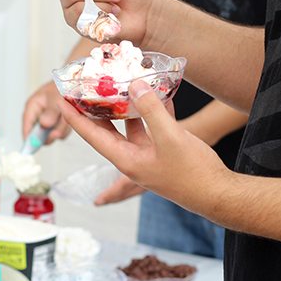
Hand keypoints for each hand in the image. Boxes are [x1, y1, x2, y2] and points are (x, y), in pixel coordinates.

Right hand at [22, 81, 70, 143]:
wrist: (76, 81)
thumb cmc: (63, 85)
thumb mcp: (56, 97)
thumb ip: (50, 112)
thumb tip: (44, 125)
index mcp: (33, 106)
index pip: (27, 125)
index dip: (29, 137)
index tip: (32, 147)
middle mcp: (39, 113)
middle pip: (39, 133)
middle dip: (50, 133)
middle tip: (58, 131)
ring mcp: (48, 118)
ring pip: (52, 132)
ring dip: (61, 128)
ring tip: (66, 118)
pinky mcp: (58, 121)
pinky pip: (61, 130)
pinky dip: (67, 126)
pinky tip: (69, 118)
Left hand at [59, 80, 229, 209]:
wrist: (220, 194)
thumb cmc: (193, 173)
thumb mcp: (170, 137)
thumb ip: (150, 110)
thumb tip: (133, 86)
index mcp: (126, 159)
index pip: (92, 135)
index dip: (75, 117)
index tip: (61, 99)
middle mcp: (132, 158)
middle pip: (106, 129)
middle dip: (94, 109)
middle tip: (82, 88)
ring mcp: (147, 155)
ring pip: (128, 126)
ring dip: (123, 107)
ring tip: (115, 85)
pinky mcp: (163, 151)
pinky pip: (150, 127)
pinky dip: (150, 111)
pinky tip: (155, 92)